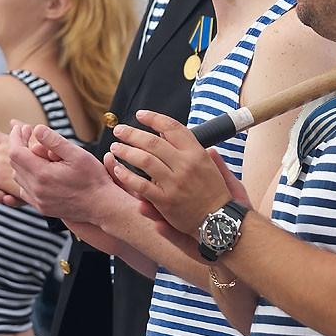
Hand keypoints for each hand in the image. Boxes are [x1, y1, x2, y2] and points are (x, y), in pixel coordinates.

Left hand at [8, 122, 127, 220]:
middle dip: (19, 146)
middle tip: (29, 134)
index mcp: (42, 174)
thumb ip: (54, 141)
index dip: (16, 137)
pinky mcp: (42, 208)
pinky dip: (26, 177)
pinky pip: (24, 190)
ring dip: (22, 162)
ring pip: (18, 177)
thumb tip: (37, 129)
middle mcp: (36, 189)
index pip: (16, 152)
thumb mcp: (77, 154)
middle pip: (14, 164)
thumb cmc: (93, 179)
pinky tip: (38, 170)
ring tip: (35, 152)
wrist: (103, 206)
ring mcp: (38, 201)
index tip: (22, 127)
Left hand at [108, 109, 244, 235]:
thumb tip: (172, 132)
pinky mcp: (166, 202)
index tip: (140, 115)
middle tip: (119, 130)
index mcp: (197, 153)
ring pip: (144, 160)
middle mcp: (185, 165)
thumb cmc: (215, 192)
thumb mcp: (210, 164)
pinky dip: (127, 176)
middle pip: (153, 142)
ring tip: (115, 147)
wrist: (220, 220)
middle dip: (132, 133)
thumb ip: (194, 147)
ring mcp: (175, 184)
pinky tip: (118, 169)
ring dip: (126, 151)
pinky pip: (141, 185)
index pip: (172, 127)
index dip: (153, 118)